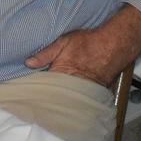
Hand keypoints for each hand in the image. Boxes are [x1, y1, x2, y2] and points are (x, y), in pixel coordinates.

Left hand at [24, 5, 140, 86]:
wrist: (113, 46)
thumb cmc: (88, 43)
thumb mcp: (63, 43)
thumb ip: (45, 54)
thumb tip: (28, 63)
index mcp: (60, 74)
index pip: (43, 86)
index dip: (36, 88)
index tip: (27, 91)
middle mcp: (71, 86)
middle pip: (54, 95)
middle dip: (47, 95)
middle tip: (37, 97)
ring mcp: (82, 90)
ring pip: (67, 98)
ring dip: (60, 97)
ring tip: (52, 97)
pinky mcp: (92, 92)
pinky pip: (79, 97)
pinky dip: (74, 97)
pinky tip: (69, 94)